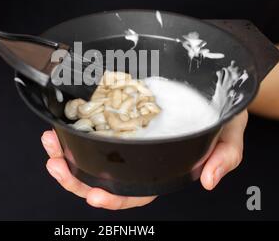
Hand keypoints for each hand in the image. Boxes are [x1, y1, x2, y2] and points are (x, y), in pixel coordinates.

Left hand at [41, 110, 247, 209]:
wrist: (215, 81)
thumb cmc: (222, 111)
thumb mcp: (229, 131)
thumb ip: (224, 156)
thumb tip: (209, 181)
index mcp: (163, 166)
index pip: (138, 191)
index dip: (116, 198)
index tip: (95, 195)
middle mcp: (140, 155)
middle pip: (104, 177)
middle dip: (75, 178)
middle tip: (56, 165)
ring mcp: (126, 135)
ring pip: (91, 155)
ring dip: (66, 154)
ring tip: (49, 144)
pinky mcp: (118, 113)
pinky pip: (92, 127)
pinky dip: (73, 129)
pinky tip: (60, 125)